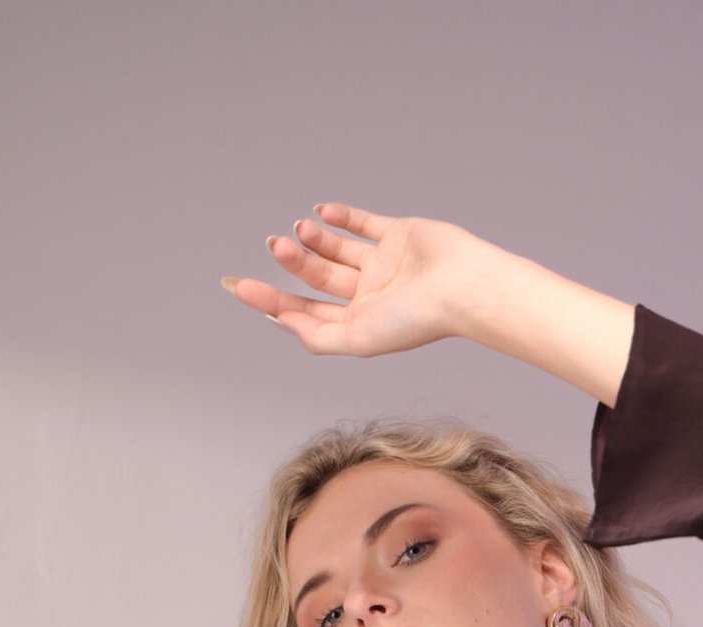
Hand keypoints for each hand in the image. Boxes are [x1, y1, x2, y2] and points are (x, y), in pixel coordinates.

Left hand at [221, 202, 487, 356]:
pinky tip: (321, 211)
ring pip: (337, 249)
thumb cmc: (416, 319)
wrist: (460, 286)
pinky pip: (363, 223)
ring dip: (314, 239)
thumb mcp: (358, 339)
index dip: (275, 301)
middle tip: (274, 244)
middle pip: (318, 278)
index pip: (308, 313)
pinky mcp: (398, 235)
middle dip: (293, 263)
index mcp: (360, 324)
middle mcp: (369, 295)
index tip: (243, 288)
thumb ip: (319, 337)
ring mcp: (384, 264)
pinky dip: (341, 216)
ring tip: (300, 229)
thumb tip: (281, 323)